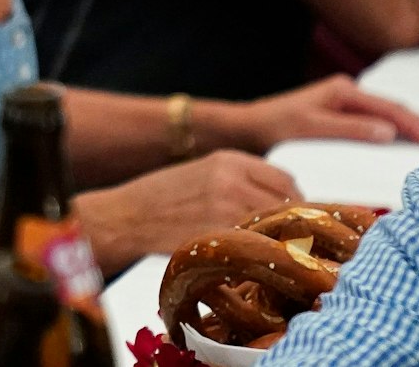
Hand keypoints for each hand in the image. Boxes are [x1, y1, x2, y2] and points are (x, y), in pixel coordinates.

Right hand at [77, 151, 299, 272]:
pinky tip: (243, 258)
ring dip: (275, 241)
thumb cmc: (161, 197)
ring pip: (274, 229)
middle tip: (280, 239)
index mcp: (230, 160)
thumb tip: (282, 202)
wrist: (126, 216)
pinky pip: (253, 247)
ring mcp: (226, 209)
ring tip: (262, 250)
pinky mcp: (218, 236)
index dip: (292, 201)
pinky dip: (255, 255)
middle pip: (288, 206)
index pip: (287, 181)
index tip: (288, 217)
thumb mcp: (202, 172)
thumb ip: (240, 180)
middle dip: (287, 225)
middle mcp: (233, 180)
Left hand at [226, 73, 418, 148]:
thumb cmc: (273, 125)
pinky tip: (407, 143)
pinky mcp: (340, 116)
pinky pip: (376, 123)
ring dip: (414, 129)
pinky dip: (396, 132)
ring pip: (388, 116)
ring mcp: (344, 103)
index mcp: (343, 91)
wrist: (247, 126)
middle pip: (395, 110)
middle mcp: (347, 93)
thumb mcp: (308, 127)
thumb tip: (389, 132)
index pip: (391, 109)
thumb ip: (348, 128)